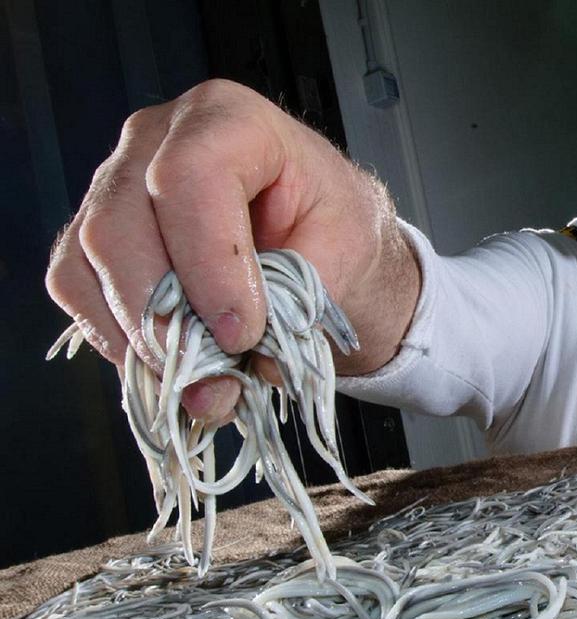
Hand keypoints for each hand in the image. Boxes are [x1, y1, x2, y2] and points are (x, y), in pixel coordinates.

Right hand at [46, 79, 420, 422]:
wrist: (321, 235)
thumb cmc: (333, 224)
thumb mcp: (347, 250)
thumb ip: (304, 302)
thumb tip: (259, 366)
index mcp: (230, 120)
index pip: (191, 177)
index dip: (209, 264)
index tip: (243, 332)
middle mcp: (156, 137)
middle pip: (121, 224)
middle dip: (164, 315)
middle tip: (214, 375)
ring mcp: (115, 181)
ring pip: (89, 260)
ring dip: (139, 339)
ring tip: (202, 386)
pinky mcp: (93, 231)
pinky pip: (75, 285)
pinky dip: (115, 338)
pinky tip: (167, 366)